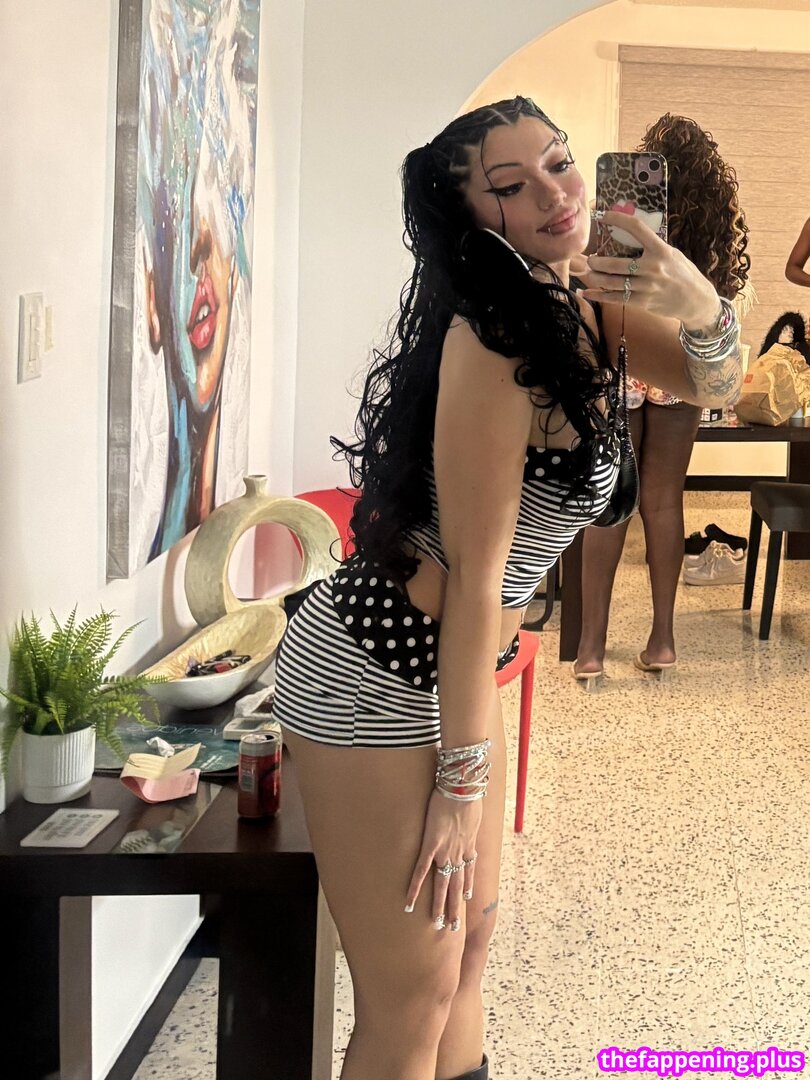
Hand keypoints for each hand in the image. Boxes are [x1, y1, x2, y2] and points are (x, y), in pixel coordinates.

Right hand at [405, 789, 481, 931]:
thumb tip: (469, 820)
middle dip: (455, 907)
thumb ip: (469, 821)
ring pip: (442, 885)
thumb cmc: (468, 795)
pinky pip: (421, 870)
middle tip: (453, 927)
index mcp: (468, 845)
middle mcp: (458, 854)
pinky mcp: (431, 845)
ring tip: (436, 924)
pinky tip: (408, 901)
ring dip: (439, 906)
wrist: (462, 788)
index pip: (467, 872)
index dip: (466, 886)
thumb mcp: (473, 812)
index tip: (466, 899)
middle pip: (457, 886)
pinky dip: (415, 887)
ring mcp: (445, 851)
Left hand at [577, 211, 719, 330]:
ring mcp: (646, 286)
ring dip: (595, 278)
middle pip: (616, 263)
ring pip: (612, 282)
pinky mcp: (642, 301)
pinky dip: (598, 295)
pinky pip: (615, 298)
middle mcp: (652, 267)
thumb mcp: (671, 254)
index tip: (604, 216)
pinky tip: (586, 293)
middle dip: (598, 261)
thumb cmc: (682, 273)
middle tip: (590, 259)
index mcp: (660, 250)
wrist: (696, 300)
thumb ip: (652, 247)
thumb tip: (629, 236)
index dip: (618, 219)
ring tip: (587, 273)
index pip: (637, 228)